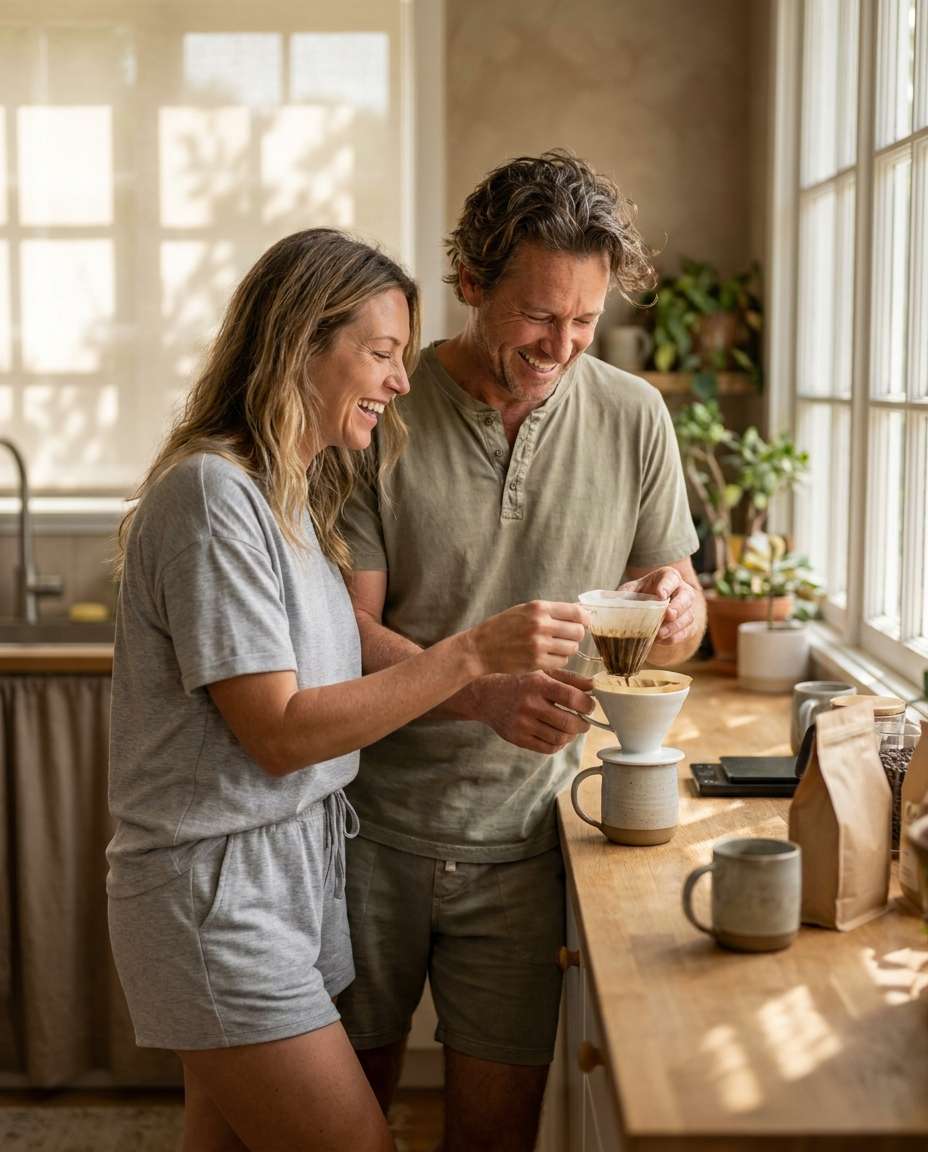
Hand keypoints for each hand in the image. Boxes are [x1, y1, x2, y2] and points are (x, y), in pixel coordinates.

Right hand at [470, 600, 587, 676]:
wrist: (481, 647)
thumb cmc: (503, 627)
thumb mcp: (525, 610)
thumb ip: (550, 611)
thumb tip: (580, 610)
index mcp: (538, 608)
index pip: (576, 612)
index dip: (585, 618)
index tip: (584, 622)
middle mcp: (540, 625)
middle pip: (578, 632)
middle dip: (576, 635)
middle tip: (567, 637)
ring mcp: (539, 645)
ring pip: (572, 648)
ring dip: (567, 648)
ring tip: (554, 646)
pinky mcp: (537, 662)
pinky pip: (562, 661)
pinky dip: (558, 659)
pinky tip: (547, 656)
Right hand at [473, 669, 595, 753]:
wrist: (487, 697)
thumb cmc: (521, 683)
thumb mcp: (544, 673)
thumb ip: (570, 679)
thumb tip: (594, 685)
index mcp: (538, 684)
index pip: (571, 697)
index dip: (587, 704)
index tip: (590, 706)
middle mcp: (530, 704)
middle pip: (568, 722)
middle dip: (583, 725)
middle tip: (585, 722)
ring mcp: (523, 723)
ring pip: (559, 738)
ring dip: (572, 736)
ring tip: (572, 729)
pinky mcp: (518, 738)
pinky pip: (547, 748)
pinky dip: (559, 745)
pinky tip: (559, 736)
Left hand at [619, 567, 696, 644]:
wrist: (646, 614)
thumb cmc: (638, 597)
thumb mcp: (628, 593)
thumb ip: (623, 596)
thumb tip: (610, 604)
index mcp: (667, 578)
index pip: (671, 577)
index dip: (667, 585)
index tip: (660, 595)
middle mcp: (681, 591)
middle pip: (687, 596)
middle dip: (678, 606)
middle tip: (668, 615)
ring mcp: (687, 609)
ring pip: (688, 617)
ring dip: (674, 627)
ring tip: (659, 634)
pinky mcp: (688, 626)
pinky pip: (687, 632)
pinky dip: (674, 638)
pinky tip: (661, 641)